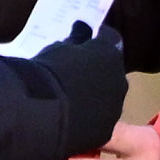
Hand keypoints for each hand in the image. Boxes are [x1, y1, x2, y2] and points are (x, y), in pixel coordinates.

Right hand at [31, 19, 130, 152]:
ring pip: (108, 98)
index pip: (109, 40)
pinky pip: (99, 121)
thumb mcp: (58, 49)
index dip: (97, 41)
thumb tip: (82, 29)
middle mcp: (119, 79)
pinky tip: (72, 121)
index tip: (86, 42)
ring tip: (72, 101)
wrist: (40, 112)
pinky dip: (89, 118)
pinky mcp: (106, 130)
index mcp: (109, 53)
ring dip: (95, 97)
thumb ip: (75, 41)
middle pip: (112, 72)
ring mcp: (115, 106)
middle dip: (98, 72)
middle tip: (77, 76)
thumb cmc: (47, 73)